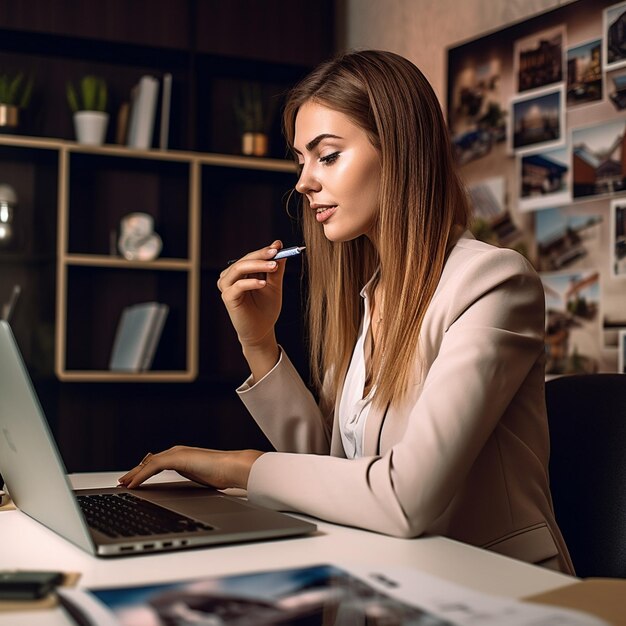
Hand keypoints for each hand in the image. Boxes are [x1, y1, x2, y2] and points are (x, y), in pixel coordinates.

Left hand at [117, 446, 263, 489]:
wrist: (232, 467)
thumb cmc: (222, 474)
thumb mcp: (202, 478)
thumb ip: (191, 479)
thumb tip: (184, 494)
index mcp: (183, 456)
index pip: (157, 463)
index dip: (143, 472)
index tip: (133, 481)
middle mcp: (177, 452)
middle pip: (149, 462)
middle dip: (135, 472)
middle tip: (123, 482)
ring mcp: (177, 453)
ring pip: (148, 463)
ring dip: (134, 474)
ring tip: (124, 484)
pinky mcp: (177, 457)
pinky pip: (153, 466)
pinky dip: (141, 475)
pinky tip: (134, 484)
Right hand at [218, 240, 285, 379]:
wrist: (262, 331)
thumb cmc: (266, 308)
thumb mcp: (274, 285)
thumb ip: (276, 269)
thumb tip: (279, 246)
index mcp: (242, 272)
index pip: (252, 256)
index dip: (265, 250)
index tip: (278, 245)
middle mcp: (232, 276)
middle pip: (245, 259)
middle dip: (261, 255)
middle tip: (276, 251)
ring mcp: (227, 286)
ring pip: (239, 268)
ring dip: (257, 265)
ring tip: (274, 266)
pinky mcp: (227, 297)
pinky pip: (238, 286)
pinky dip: (251, 282)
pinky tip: (263, 283)